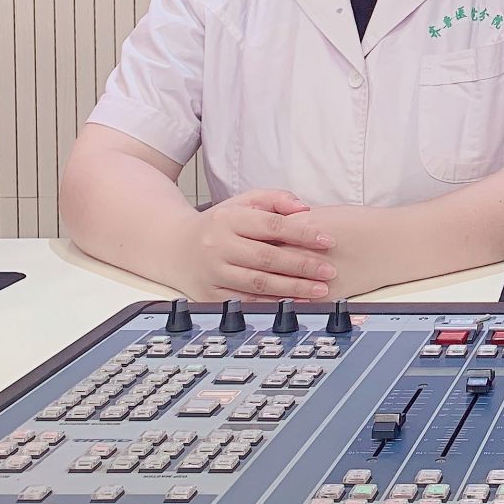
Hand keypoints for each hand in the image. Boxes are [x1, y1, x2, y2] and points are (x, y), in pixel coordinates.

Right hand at [183, 189, 335, 300]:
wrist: (173, 247)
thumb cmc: (218, 224)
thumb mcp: (243, 202)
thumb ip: (276, 199)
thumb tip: (305, 208)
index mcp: (229, 220)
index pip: (272, 226)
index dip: (303, 233)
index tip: (328, 240)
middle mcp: (218, 246)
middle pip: (267, 258)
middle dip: (303, 265)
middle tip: (329, 270)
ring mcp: (212, 273)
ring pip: (257, 283)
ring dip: (292, 288)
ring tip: (319, 289)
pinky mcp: (208, 295)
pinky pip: (245, 302)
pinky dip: (271, 304)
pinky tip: (293, 302)